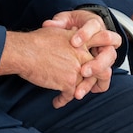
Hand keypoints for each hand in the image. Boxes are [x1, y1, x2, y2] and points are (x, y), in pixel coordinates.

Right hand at [0, 19, 119, 108]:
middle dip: (99, 80)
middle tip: (93, 86)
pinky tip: (57, 101)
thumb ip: (70, 35)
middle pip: (103, 70)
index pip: (104, 42)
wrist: (25, 52)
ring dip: (79, 92)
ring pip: (87, 85)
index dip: (108, 50)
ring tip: (73, 95)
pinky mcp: (68, 83)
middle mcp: (83, 55)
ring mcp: (77, 70)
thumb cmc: (36, 41)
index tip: (103, 59)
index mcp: (82, 41)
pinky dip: (63, 100)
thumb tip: (73, 33)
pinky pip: (71, 95)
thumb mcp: (57, 32)